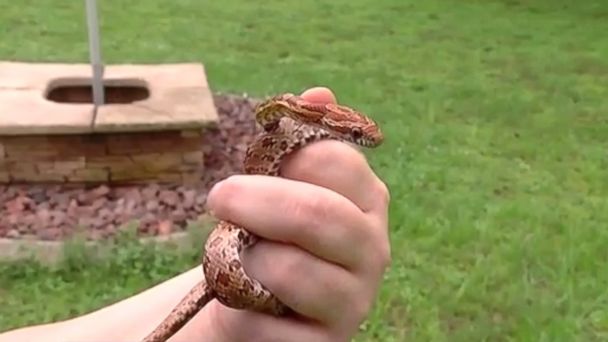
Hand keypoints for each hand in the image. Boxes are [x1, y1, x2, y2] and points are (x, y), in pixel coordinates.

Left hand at [199, 87, 390, 340]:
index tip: (254, 160)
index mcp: (366, 200)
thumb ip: (297, 142)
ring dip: (244, 259)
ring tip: (240, 259)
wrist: (254, 301)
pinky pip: (264, 323)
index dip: (287, 157)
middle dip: (255, 202)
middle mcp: (372, 249)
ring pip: (287, 269)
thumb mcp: (277, 184)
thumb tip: (318, 94)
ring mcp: (353, 301)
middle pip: (317, 215)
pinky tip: (245, 302)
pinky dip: (238, 307)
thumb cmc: (266, 233)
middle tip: (217, 196)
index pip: (337, 163)